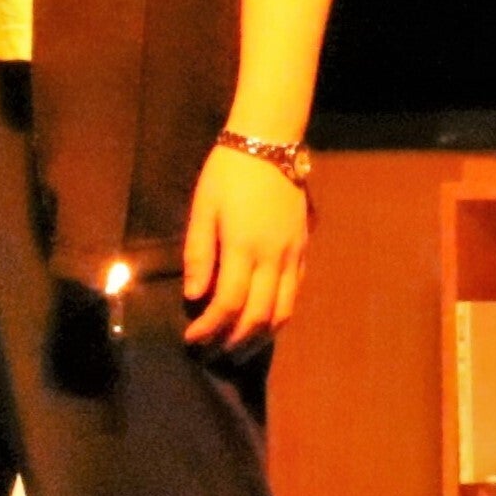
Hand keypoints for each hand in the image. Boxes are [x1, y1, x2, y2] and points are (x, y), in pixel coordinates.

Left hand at [181, 142, 309, 350]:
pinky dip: (279, 314)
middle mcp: (274, 257)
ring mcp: (294, 254)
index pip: (229, 303)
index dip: (209, 328)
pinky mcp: (304, 248)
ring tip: (239, 348)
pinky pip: (296, 292)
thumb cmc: (228, 173)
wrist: (270, 142)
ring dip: (262, 337)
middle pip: (259, 316)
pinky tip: (263, 320)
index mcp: (244, 247)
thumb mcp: (203, 207)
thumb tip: (196, 296)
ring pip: (284, 311)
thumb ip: (199, 253)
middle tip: (213, 353)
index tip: (191, 339)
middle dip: (235, 342)